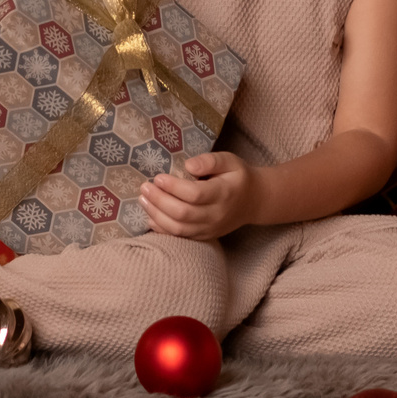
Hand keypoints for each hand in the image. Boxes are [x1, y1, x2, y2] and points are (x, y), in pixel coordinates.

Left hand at [140, 151, 255, 240]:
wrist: (253, 201)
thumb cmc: (238, 177)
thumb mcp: (229, 161)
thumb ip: (210, 160)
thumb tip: (188, 165)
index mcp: (224, 193)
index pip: (195, 194)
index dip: (173, 187)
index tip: (158, 177)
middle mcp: (217, 214)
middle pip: (183, 213)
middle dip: (159, 201)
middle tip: (144, 187)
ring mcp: (210, 228)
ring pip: (179, 228)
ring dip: (157, 215)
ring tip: (143, 200)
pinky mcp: (204, 236)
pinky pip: (181, 237)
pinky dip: (162, 229)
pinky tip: (150, 217)